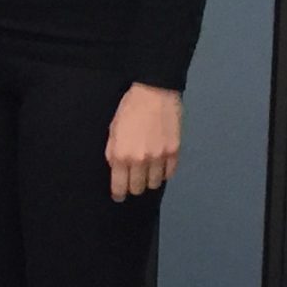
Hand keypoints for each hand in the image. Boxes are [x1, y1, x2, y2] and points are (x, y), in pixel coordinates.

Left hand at [105, 84, 181, 201]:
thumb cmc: (129, 108)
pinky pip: (169, 173)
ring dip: (150, 179)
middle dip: (134, 186)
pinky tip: (160, 163)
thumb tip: (116, 170)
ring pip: (155, 184)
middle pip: (138, 189)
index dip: (118, 194)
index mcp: (121, 155)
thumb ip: (112, 152)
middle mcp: (140, 160)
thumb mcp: (113, 129)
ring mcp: (159, 158)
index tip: (119, 195)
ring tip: (148, 170)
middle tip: (134, 178)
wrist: (155, 91)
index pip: (119, 187)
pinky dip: (164, 171)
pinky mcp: (174, 152)